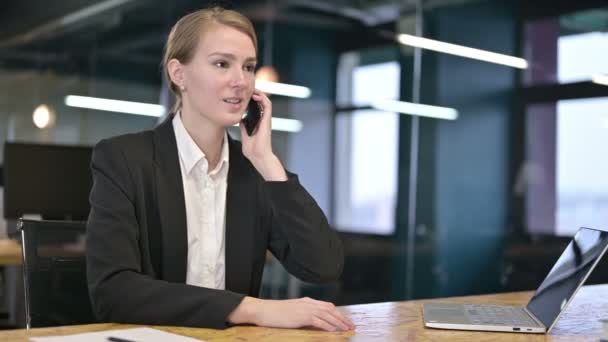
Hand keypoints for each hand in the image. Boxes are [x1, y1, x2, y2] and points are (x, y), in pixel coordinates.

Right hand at [228, 296, 354, 331]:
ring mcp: (305, 309)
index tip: (345, 320)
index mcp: (307, 301)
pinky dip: (328, 325)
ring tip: (346, 329)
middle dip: (342, 318)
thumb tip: (315, 323)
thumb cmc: (274, 313)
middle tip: (351, 326)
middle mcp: (308, 303)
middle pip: (330, 309)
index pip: (327, 306)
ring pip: (327, 315)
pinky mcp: (301, 316)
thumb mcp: (292, 312)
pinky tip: (333, 330)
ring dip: (338, 322)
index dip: (338, 313)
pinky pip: (318, 321)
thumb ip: (304, 314)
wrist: (262, 310)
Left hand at [239, 89, 286, 180]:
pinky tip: (256, 95)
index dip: (251, 100)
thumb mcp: (244, 135)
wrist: (258, 155)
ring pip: (265, 101)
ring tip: (252, 89)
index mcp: (257, 123)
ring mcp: (266, 119)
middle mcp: (263, 120)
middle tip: (247, 89)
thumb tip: (239, 119)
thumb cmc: (252, 149)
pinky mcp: (267, 120)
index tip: (243, 95)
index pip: (256, 108)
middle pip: (261, 102)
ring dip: (259, 94)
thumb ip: (243, 127)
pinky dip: (263, 98)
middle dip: (255, 94)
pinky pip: (268, 105)